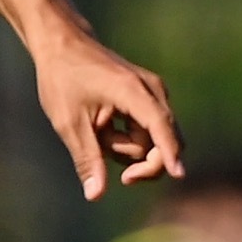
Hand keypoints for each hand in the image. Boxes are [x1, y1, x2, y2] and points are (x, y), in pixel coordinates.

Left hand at [32, 29, 185, 200]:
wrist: (63, 46)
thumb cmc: (63, 80)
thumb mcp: (69, 123)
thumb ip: (87, 159)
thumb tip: (95, 195)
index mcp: (133, 91)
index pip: (159, 125)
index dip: (168, 153)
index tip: (179, 175)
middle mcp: (151, 90)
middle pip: (165, 141)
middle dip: (144, 163)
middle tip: (124, 179)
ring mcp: (151, 94)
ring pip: (151, 141)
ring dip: (124, 148)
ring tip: (96, 132)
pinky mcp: (146, 100)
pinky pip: (145, 133)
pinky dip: (125, 139)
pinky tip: (103, 127)